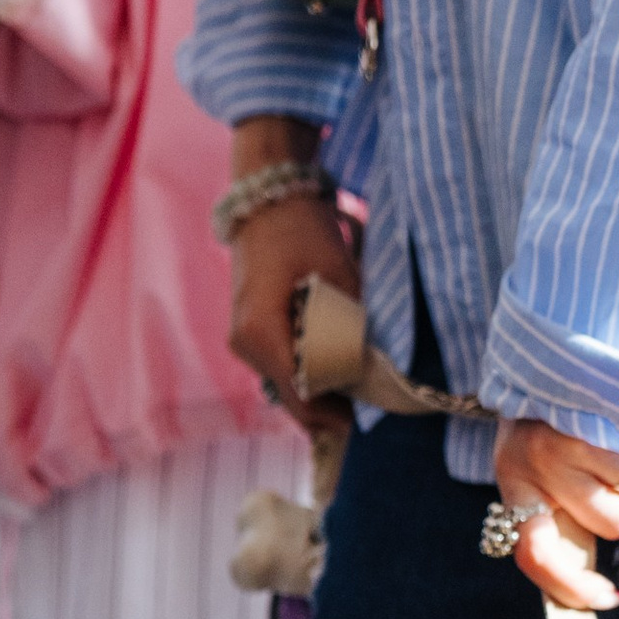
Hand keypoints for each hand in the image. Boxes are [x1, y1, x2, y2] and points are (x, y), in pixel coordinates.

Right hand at [225, 116, 357, 414]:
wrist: (267, 198)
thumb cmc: (303, 230)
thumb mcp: (337, 276)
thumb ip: (352, 326)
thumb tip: (374, 369)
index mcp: (261, 333)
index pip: (301, 395)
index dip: (335, 413)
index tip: (366, 420)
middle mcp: (245, 345)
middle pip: (293, 397)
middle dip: (331, 404)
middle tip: (370, 402)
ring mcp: (244, 342)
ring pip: (288, 385)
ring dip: (321, 387)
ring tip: (357, 380)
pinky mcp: (250, 334)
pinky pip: (283, 367)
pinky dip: (309, 370)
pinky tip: (335, 361)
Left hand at [491, 416, 618, 610]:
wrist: (552, 355)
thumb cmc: (554, 427)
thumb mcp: (543, 475)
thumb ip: (562, 524)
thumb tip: (598, 592)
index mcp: (514, 486)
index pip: (534, 555)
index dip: (573, 587)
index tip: (608, 598)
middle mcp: (530, 464)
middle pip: (612, 525)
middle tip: (612, 474)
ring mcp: (563, 440)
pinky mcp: (594, 417)